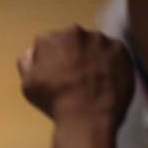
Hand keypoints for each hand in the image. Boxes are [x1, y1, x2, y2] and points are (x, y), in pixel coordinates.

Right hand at [18, 24, 133, 126]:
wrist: (87, 116)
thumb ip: (27, 63)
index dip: (49, 60)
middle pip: (70, 40)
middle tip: (72, 76)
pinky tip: (104, 78)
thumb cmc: (53, 101)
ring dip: (90, 56)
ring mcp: (100, 39)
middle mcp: (74, 32)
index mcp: (48, 39)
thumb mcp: (27, 84)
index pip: (46, 44)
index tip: (53, 74)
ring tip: (91, 79)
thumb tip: (32, 53)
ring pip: (92, 44)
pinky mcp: (120, 48)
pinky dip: (108, 61)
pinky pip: (112, 52)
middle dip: (70, 53)